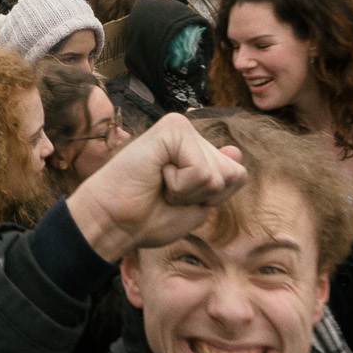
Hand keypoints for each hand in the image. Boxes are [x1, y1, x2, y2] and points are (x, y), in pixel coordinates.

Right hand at [65, 112, 248, 262]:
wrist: (114, 223)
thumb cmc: (149, 218)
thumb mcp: (196, 206)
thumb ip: (219, 181)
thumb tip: (236, 151)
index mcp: (198, 150)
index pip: (237, 176)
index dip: (212, 200)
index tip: (178, 200)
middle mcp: (191, 135)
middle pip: (232, 174)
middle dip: (203, 196)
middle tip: (167, 193)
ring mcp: (181, 129)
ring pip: (218, 174)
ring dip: (189, 192)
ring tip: (160, 185)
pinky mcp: (171, 128)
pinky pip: (201, 171)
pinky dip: (180, 186)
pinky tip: (156, 177)